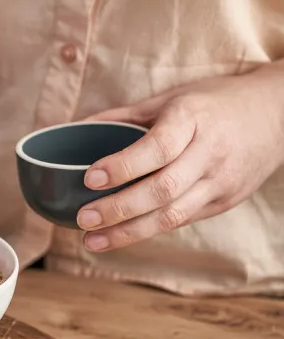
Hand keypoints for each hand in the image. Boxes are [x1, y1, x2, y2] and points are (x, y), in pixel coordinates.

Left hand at [77, 64, 283, 251]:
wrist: (279, 114)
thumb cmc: (216, 102)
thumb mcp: (172, 97)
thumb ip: (125, 115)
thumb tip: (75, 127)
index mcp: (193, 119)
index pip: (157, 148)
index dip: (123, 166)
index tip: (90, 178)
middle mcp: (209, 153)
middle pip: (163, 190)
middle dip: (119, 209)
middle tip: (83, 219)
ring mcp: (221, 182)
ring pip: (173, 216)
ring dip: (128, 233)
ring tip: (92, 240)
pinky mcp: (225, 201)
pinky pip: (182, 220)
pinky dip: (149, 230)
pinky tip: (120, 236)